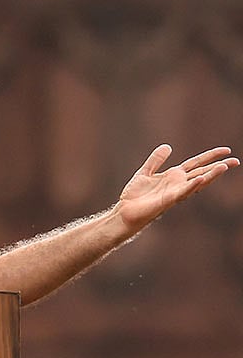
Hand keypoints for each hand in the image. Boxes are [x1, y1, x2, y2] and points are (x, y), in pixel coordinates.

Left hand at [116, 144, 238, 232]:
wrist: (125, 211)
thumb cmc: (135, 195)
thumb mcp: (145, 172)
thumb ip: (156, 160)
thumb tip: (168, 146)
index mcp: (174, 176)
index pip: (196, 164)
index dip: (210, 156)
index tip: (226, 150)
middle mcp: (178, 184)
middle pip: (202, 172)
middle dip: (219, 167)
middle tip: (236, 161)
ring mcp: (175, 192)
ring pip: (197, 182)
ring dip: (211, 175)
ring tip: (225, 166)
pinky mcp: (168, 200)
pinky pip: (183, 192)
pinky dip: (192, 186)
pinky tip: (201, 179)